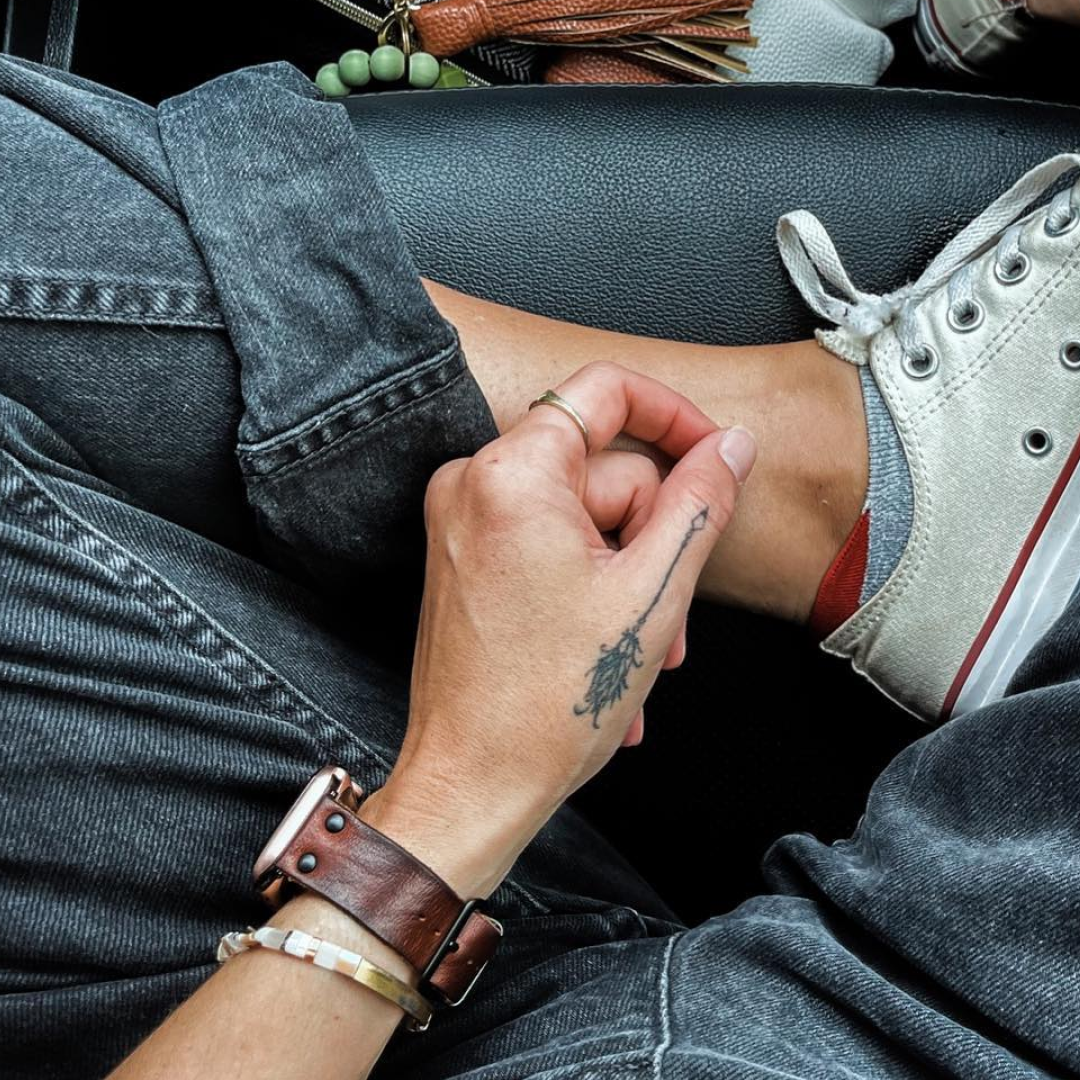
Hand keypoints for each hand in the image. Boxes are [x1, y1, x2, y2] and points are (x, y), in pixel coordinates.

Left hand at [361, 361, 755, 896]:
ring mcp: (464, 525)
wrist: (471, 785)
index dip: (675, 416)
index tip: (715, 454)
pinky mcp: (466, 559)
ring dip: (630, 578)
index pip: (606, 391)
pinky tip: (611, 650)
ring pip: (583, 517)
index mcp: (512, 475)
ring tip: (647, 649)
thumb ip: (699, 505)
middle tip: (672, 610)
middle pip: (602, 470)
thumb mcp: (651, 595)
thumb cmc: (544, 706)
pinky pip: (549, 546)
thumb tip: (730, 447)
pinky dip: (590, 588)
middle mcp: (474, 486)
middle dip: (653, 539)